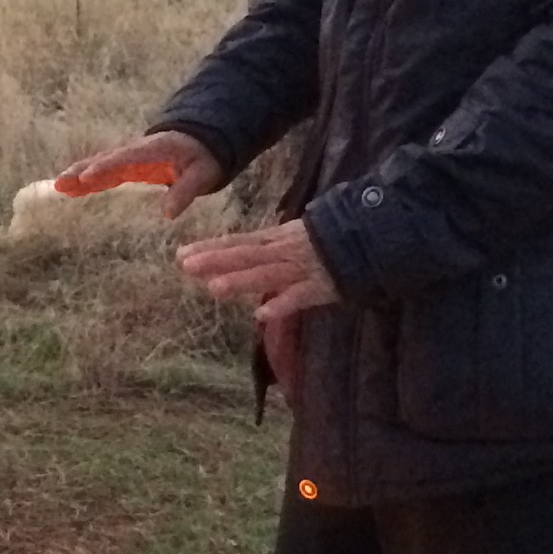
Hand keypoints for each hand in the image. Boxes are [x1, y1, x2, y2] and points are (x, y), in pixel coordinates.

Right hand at [53, 131, 225, 219]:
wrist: (201, 141)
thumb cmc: (202, 158)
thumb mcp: (202, 174)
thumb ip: (185, 191)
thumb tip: (168, 214)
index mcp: (152, 150)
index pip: (125, 158)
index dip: (106, 167)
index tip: (87, 177)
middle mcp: (135, 151)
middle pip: (105, 160)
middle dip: (83, 170)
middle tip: (62, 182)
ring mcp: (128, 158)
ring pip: (99, 164)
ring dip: (79, 174)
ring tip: (58, 186)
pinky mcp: (126, 166)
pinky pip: (103, 171)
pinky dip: (86, 179)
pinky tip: (69, 190)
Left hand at [177, 219, 338, 323]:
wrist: (371, 238)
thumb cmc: (328, 241)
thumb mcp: (293, 237)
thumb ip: (266, 248)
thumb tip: (234, 256)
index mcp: (277, 239)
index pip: (239, 242)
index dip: (211, 248)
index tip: (181, 254)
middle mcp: (284, 252)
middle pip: (246, 256)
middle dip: (216, 260)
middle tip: (185, 265)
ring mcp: (302, 270)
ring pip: (268, 275)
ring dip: (242, 281)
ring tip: (214, 289)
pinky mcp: (322, 287)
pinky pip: (300, 297)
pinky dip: (283, 304)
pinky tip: (262, 315)